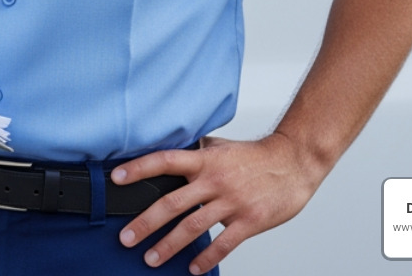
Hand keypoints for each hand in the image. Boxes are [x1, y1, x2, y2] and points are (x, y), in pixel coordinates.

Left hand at [111, 133, 326, 271]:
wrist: (295, 161)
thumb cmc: (256, 156)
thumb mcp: (221, 147)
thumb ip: (197, 153)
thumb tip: (172, 153)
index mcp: (205, 160)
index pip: (165, 161)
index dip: (139, 168)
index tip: (116, 178)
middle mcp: (214, 180)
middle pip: (172, 202)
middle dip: (146, 223)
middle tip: (126, 238)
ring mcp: (232, 202)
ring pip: (193, 227)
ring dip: (169, 245)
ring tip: (150, 259)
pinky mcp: (249, 221)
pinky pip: (223, 244)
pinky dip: (206, 258)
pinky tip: (191, 269)